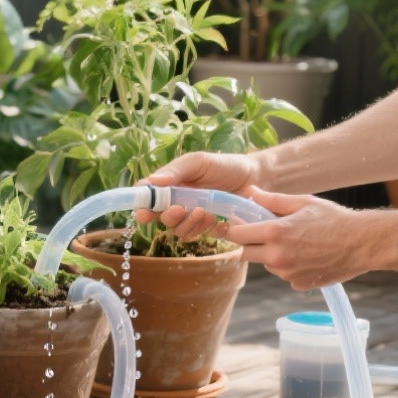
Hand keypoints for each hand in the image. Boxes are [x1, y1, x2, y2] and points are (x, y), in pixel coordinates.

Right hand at [137, 151, 262, 239]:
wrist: (255, 178)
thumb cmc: (224, 166)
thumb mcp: (198, 162)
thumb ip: (176, 170)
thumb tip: (152, 181)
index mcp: (170, 184)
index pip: (147, 198)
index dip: (142, 206)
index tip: (144, 213)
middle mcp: (177, 202)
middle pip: (160, 218)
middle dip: (168, 216)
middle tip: (181, 209)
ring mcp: (191, 216)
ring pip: (178, 230)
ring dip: (189, 223)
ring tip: (205, 211)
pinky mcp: (207, 228)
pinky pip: (198, 235)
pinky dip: (204, 228)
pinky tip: (216, 217)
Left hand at [221, 188, 364, 290]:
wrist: (362, 244)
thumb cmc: (334, 219)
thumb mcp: (302, 203)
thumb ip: (272, 200)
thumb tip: (250, 192)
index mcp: (275, 232)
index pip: (237, 235)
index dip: (235, 228)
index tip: (239, 223)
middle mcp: (277, 256)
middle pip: (244, 254)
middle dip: (249, 243)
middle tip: (263, 233)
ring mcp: (287, 273)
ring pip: (265, 264)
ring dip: (270, 255)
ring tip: (294, 242)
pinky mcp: (298, 284)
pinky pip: (283, 274)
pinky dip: (288, 266)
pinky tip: (305, 255)